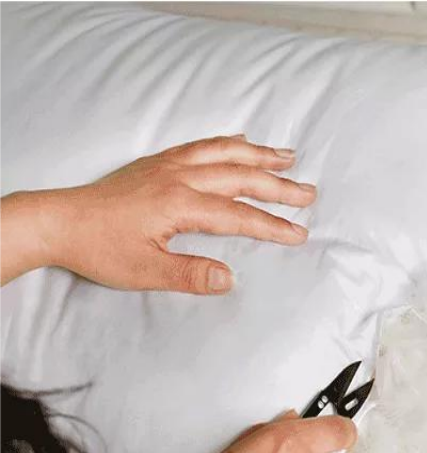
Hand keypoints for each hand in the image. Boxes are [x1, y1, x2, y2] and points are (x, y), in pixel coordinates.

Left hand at [1, 134, 315, 293]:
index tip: (299, 233)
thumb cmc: (100, 248)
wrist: (60, 221)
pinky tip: (240, 142)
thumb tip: (229, 278)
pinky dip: (227, 142)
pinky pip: (201, 145)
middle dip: (278, 185)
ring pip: (224, 153)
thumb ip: (190, 274)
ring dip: (259, 155)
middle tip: (309, 192)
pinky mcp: (158, 164)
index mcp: (180, 204)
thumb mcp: (145, 271)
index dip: (272, 225)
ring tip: (289, 155)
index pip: (238, 215)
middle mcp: (179, 178)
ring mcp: (168, 166)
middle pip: (240, 176)